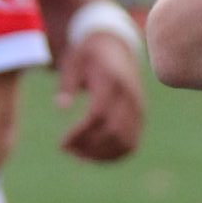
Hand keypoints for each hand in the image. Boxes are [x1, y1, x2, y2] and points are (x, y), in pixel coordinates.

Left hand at [56, 29, 146, 161]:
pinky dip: (113, 156)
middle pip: (114, 132)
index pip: (99, 115)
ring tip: (78, 154)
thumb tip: (61, 107)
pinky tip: (92, 155)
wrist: (116, 46)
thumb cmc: (88, 55)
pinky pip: (131, 144)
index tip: (61, 143)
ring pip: (125, 142)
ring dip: (101, 155)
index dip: (80, 133)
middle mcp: (130, 96)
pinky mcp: (140, 117)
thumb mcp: (72, 62)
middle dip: (88, 147)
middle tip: (66, 149)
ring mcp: (139, 108)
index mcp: (112, 80)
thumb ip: (66, 84)